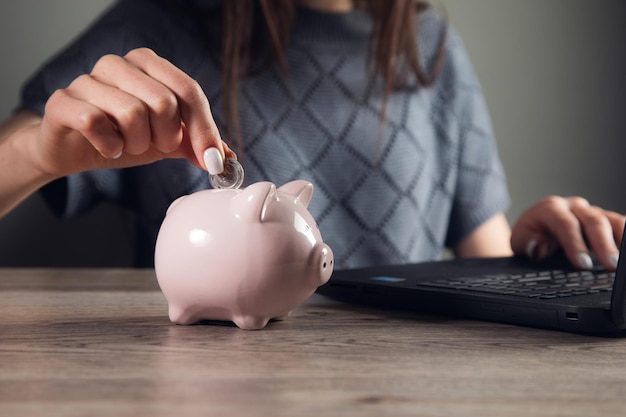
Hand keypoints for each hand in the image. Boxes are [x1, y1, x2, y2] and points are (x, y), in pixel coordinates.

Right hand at [32, 47, 233, 176]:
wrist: (74, 150)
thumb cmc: (122, 137)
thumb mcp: (165, 141)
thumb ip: (195, 144)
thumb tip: (226, 157)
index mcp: (148, 64)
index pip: (189, 90)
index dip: (204, 128)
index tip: (212, 159)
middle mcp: (119, 64)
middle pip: (164, 102)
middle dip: (166, 137)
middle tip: (152, 145)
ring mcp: (88, 79)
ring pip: (132, 113)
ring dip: (136, 144)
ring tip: (126, 145)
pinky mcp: (63, 101)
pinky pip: (96, 122)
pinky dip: (109, 146)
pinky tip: (107, 148)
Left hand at [510, 196, 624, 270]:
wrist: (536, 227)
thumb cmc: (529, 235)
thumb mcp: (519, 241)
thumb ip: (526, 243)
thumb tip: (537, 244)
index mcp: (550, 209)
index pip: (565, 224)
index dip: (575, 244)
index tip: (583, 263)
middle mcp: (573, 206)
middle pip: (593, 220)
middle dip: (603, 244)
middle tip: (611, 265)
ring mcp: (591, 211)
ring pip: (610, 219)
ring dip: (621, 239)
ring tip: (623, 260)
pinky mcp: (604, 219)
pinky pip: (618, 224)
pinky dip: (624, 235)